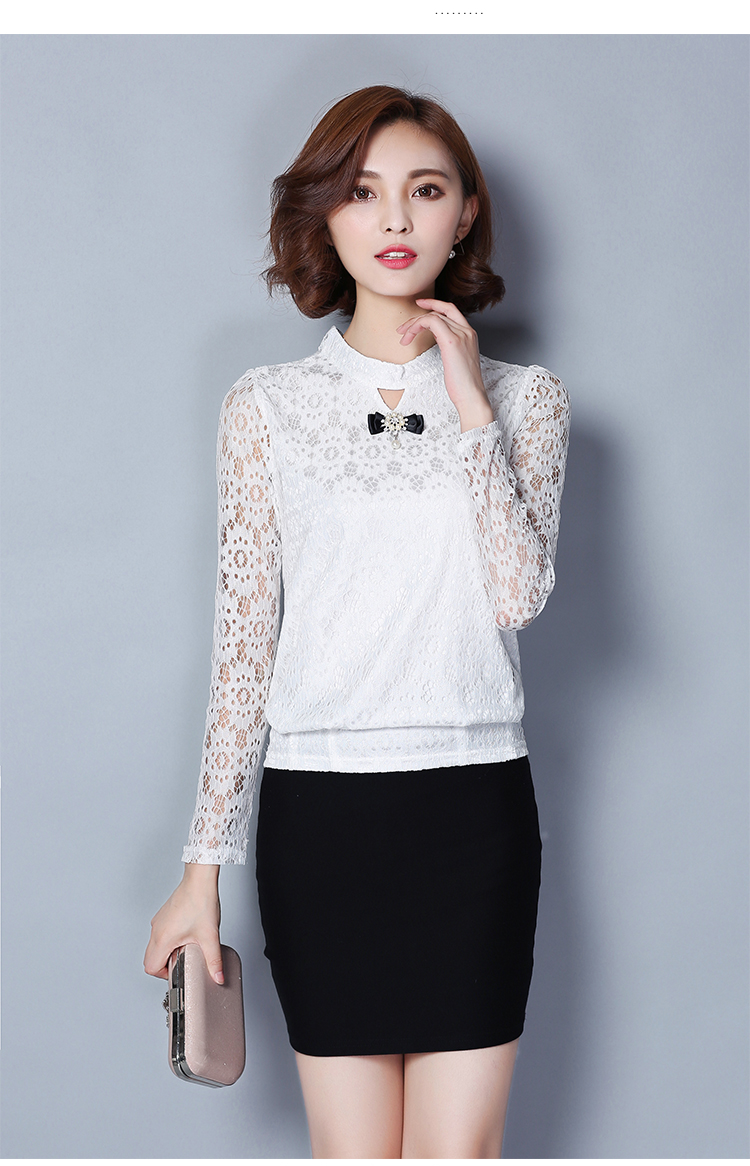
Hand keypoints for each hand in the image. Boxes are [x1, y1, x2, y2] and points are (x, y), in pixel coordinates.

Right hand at [144, 863, 223, 983]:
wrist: (200, 879)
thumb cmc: (201, 901)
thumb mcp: (210, 936)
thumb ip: (214, 960)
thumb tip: (218, 977)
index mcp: (163, 938)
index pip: (150, 968)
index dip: (164, 975)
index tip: (178, 970)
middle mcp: (156, 930)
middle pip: (149, 959)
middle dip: (164, 966)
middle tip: (182, 961)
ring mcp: (158, 921)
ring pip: (153, 946)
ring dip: (166, 952)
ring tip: (185, 947)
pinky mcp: (163, 915)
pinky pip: (158, 934)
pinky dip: (167, 941)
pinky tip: (185, 935)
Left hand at [397, 298, 493, 431]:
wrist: (471, 396)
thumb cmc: (463, 384)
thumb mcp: (456, 360)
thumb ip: (449, 345)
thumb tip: (436, 337)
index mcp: (469, 334)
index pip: (451, 310)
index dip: (435, 304)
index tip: (420, 305)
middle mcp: (467, 330)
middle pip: (439, 312)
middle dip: (418, 317)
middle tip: (403, 329)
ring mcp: (461, 334)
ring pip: (433, 316)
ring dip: (414, 324)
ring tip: (403, 336)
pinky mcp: (452, 341)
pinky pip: (431, 321)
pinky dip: (417, 325)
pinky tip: (409, 336)